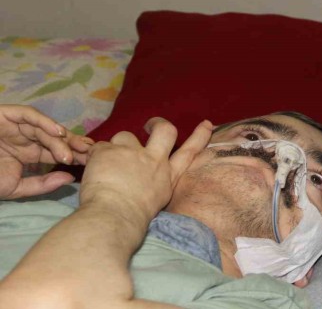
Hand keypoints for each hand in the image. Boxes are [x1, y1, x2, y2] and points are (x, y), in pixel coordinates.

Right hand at [0, 104, 92, 199]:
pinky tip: (58, 133)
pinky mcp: (6, 115)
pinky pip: (28, 115)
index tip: (92, 162)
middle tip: (89, 153)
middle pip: (55, 138)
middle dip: (74, 144)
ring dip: (60, 138)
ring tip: (71, 151)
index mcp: (30, 154)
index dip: (75, 154)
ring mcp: (16, 126)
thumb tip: (69, 178)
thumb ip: (42, 184)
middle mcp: (26, 138)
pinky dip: (44, 122)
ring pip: (44, 128)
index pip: (58, 151)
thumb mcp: (16, 188)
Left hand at [80, 118, 212, 221]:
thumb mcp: (156, 201)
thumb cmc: (133, 219)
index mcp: (167, 177)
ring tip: (106, 164)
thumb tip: (144, 180)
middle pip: (165, 131)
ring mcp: (132, 153)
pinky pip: (98, 147)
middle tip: (149, 125)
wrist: (114, 217)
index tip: (207, 124)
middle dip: (158, 123)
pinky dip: (94, 157)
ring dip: (116, 147)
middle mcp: (154, 161)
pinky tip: (91, 170)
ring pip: (125, 136)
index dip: (199, 137)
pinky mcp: (109, 151)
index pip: (188, 153)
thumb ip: (154, 184)